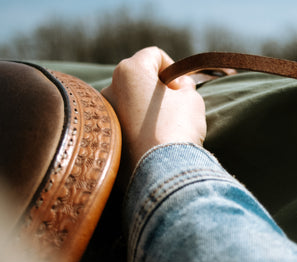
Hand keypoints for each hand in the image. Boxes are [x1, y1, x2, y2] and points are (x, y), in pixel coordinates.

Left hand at [102, 47, 206, 173]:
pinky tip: (153, 144)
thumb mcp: (192, 99)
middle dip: (157, 90)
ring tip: (164, 129)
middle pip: (137, 79)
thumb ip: (184, 86)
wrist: (163, 171)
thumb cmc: (178, 128)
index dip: (174, 69)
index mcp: (130, 70)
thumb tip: (177, 87)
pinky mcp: (104, 139)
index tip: (183, 90)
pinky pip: (124, 126)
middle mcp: (109, 88)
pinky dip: (137, 129)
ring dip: (145, 110)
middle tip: (176, 107)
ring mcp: (103, 115)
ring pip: (128, 104)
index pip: (154, 55)